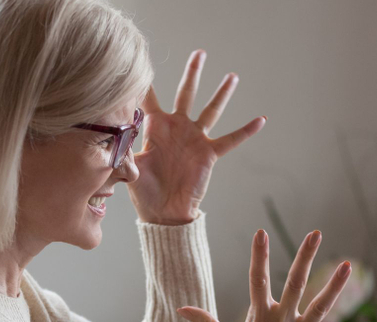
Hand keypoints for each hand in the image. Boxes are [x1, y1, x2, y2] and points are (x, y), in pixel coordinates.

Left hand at [128, 49, 265, 224]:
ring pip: (211, 110)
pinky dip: (246, 131)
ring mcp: (195, 139)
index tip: (141, 61)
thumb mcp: (130, 167)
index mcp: (155, 128)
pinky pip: (231, 140)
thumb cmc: (144, 192)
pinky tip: (261, 120)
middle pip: (186, 93)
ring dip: (222, 94)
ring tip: (232, 76)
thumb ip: (125, 148)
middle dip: (193, 73)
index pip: (148, 99)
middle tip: (200, 53)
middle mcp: (177, 128)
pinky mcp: (208, 153)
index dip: (144, 82)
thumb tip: (115, 137)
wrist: (164, 213)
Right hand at [177, 229, 376, 321]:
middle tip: (316, 233)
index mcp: (258, 318)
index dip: (259, 256)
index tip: (260, 232)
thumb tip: (181, 308)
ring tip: (347, 265)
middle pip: (294, 284)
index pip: (257, 280)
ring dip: (335, 287)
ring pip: (321, 308)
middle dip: (305, 257)